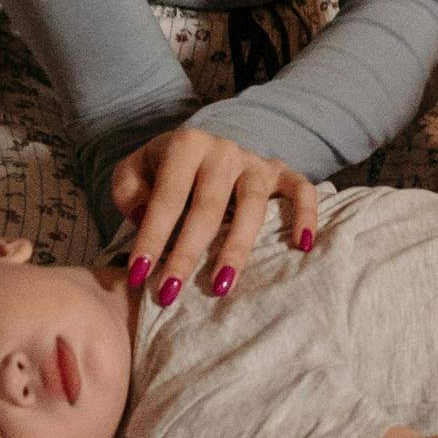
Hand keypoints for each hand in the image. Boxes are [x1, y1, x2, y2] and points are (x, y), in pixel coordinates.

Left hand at [107, 123, 324, 310]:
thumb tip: (147, 217)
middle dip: (187, 252)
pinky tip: (302, 246)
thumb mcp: (133, 172)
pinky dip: (307, 214)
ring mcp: (255, 161)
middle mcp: (224, 149)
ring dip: (236, 247)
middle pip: (208, 206)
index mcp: (186, 145)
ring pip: (252, 204)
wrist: (198, 148)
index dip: (152, 236)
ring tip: (221, 286)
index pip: (168, 196)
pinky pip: (301, 189)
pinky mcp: (280, 171)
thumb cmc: (161, 171)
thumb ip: (130, 191)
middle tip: (170, 293)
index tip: (138, 276)